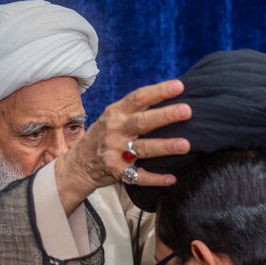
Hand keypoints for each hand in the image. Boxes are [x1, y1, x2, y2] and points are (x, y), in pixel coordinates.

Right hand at [54, 79, 190, 213]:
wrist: (78, 165)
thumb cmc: (102, 136)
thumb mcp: (112, 117)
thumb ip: (134, 109)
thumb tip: (168, 94)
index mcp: (115, 113)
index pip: (138, 98)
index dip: (159, 91)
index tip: (179, 86)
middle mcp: (114, 131)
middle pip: (142, 122)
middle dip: (165, 116)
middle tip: (187, 110)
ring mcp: (115, 152)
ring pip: (143, 149)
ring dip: (165, 147)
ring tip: (185, 145)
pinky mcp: (117, 172)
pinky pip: (139, 176)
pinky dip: (156, 178)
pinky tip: (172, 178)